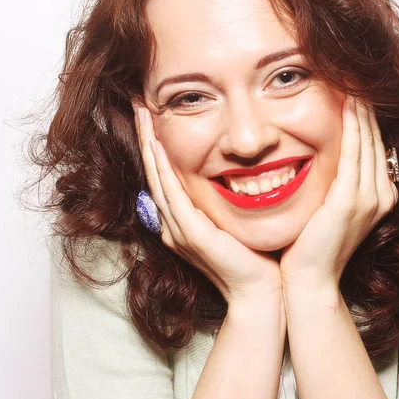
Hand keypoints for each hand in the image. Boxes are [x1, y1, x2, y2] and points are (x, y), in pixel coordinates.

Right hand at [132, 102, 282, 310]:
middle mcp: (174, 226)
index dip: (156, 147)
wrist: (260, 292)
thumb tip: (225, 178)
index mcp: (183, 224)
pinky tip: (157, 146)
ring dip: (148, 146)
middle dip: (146, 139)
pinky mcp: (191, 235)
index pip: (165, 178)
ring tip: (142, 116)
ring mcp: (179, 231)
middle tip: (139, 106)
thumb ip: (222, 205)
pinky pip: (172, 195)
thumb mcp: (235, 225)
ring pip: (157, 180)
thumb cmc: (254, 259)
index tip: (153, 118)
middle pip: (154, 174)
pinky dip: (163, 170)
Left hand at [279, 95, 398, 295]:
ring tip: (353, 80)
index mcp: (379, 196)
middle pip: (375, 139)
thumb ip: (338, 183)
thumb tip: (330, 158)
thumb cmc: (314, 245)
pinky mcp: (351, 200)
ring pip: (367, 141)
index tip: (355, 90)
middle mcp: (381, 194)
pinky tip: (348, 104)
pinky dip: (352, 127)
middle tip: (355, 74)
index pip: (374, 146)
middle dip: (366, 107)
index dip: (366, 117)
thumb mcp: (331, 209)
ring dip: (361, 109)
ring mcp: (369, 198)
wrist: (310, 279)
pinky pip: (353, 153)